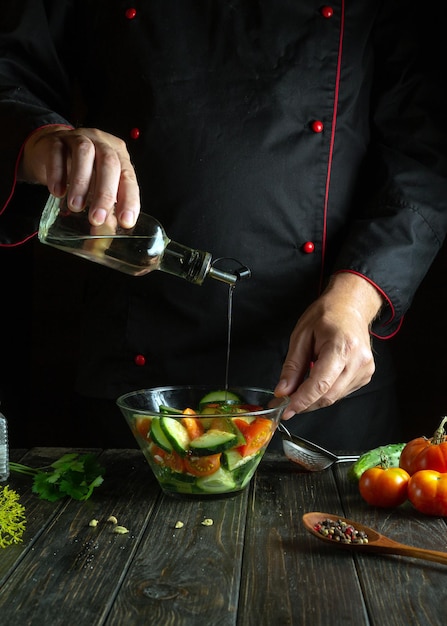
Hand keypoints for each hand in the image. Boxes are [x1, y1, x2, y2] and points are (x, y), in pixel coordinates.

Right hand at [19, 126, 139, 227]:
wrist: (50, 148)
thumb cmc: (80, 170)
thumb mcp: (96, 185)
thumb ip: (105, 204)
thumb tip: (109, 230)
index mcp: (119, 155)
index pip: (128, 177)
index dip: (129, 199)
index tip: (126, 221)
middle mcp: (102, 143)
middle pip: (109, 163)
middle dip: (105, 193)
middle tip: (96, 218)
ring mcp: (79, 137)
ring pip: (84, 153)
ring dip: (81, 183)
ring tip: (76, 207)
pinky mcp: (55, 139)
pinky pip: (57, 153)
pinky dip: (57, 174)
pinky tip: (57, 192)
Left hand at [275, 272, 383, 418]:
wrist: (351, 306)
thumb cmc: (326, 315)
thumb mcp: (301, 335)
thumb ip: (292, 366)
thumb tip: (283, 391)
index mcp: (342, 347)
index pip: (321, 384)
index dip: (301, 401)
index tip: (285, 410)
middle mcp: (358, 361)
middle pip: (328, 396)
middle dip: (304, 404)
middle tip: (284, 404)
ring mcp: (365, 369)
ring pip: (334, 397)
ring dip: (314, 399)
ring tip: (298, 390)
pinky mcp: (366, 375)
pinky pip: (341, 392)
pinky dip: (325, 392)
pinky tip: (317, 381)